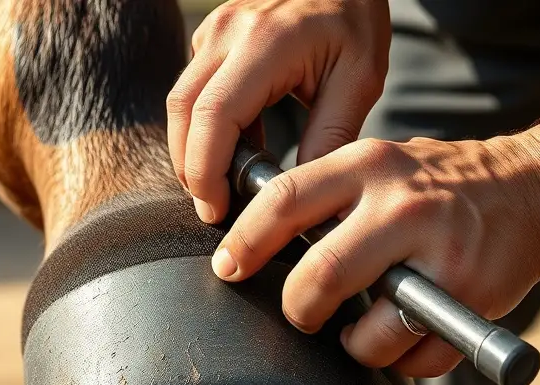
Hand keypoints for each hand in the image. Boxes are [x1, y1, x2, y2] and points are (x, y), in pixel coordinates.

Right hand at [167, 0, 389, 224]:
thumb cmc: (355, 20)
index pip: (214, 115)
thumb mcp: (359, 81)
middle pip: (183, 111)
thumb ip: (328, 138)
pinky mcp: (210, 35)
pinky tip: (237, 146)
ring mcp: (214, 30)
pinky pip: (193, 88)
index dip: (205, 170)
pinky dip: (204, 125)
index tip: (216, 208)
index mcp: (267, 43)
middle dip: (190, 168)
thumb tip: (297, 194)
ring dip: (193, 149)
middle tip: (213, 206)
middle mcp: (228, 32)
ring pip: (180, 101)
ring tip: (224, 183)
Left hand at [209, 136, 539, 377]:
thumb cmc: (436, 185)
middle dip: (299, 309)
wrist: (536, 188)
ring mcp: (441, 254)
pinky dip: (401, 362)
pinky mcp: (472, 296)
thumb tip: (252, 244)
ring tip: (359, 331)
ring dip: (354, 346)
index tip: (227, 268)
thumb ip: (327, 195)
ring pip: (368, 333)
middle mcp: (403, 206)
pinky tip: (405, 339)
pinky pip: (416, 358)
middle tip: (302, 313)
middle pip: (320, 277)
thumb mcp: (379, 164)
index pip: (285, 202)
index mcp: (368, 165)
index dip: (245, 241)